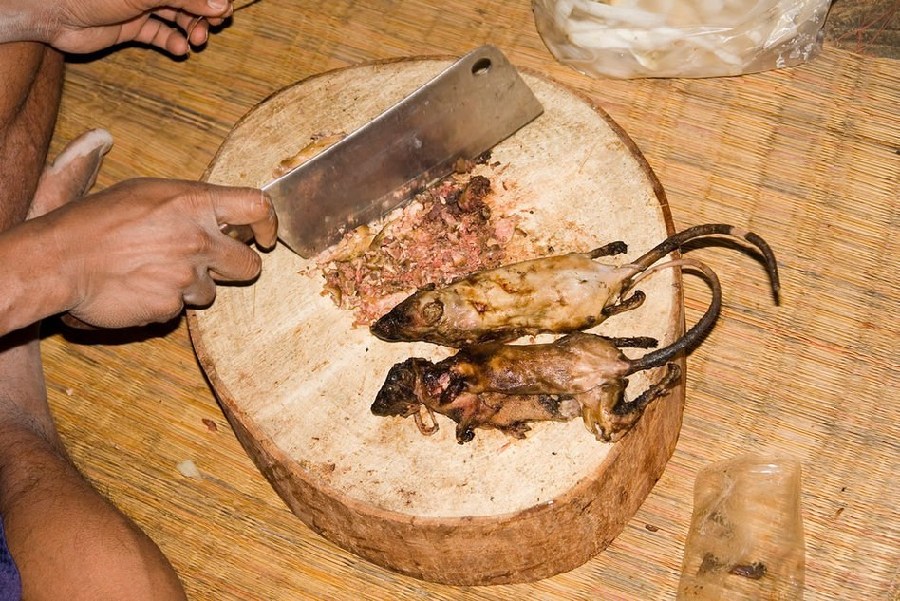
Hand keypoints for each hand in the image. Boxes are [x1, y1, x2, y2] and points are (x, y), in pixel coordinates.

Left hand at [2, 0, 234, 53]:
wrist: (55, 14)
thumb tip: (220, 4)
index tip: (224, 10)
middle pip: (188, 0)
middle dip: (203, 13)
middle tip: (213, 26)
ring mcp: (141, 7)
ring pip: (177, 18)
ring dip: (191, 29)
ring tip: (197, 41)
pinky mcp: (132, 28)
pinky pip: (160, 35)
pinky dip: (172, 42)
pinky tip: (178, 48)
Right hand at [37, 177, 276, 327]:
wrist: (59, 260)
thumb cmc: (93, 221)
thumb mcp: (143, 192)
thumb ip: (186, 201)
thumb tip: (215, 210)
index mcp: (192, 203)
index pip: (256, 207)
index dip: (269, 223)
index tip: (267, 236)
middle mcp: (197, 239)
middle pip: (248, 264)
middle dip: (235, 268)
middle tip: (213, 264)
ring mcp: (186, 277)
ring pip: (210, 290)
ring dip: (190, 286)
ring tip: (153, 271)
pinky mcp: (171, 307)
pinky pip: (180, 308)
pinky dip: (164, 302)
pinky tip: (139, 288)